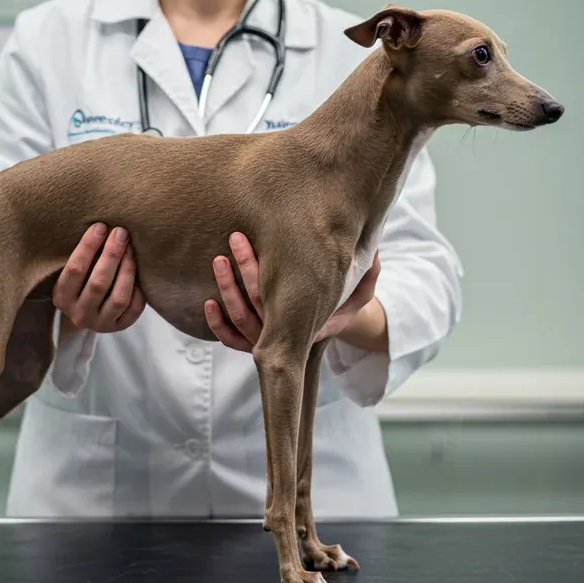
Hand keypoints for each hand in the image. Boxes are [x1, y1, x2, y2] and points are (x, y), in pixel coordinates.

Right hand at [53, 222, 145, 333]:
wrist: (86, 312)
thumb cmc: (80, 280)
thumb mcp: (71, 272)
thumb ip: (82, 256)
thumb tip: (101, 225)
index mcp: (61, 297)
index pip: (75, 269)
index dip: (88, 246)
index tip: (100, 226)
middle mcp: (79, 314)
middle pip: (98, 283)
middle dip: (112, 254)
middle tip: (121, 233)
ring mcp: (100, 323)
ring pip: (119, 298)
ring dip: (127, 269)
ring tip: (131, 249)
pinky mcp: (120, 327)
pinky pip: (134, 308)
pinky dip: (138, 288)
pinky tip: (139, 270)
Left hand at [204, 232, 380, 351]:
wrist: (329, 326)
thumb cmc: (342, 300)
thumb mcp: (361, 290)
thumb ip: (368, 273)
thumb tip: (374, 251)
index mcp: (311, 319)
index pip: (284, 295)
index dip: (263, 269)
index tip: (255, 239)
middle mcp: (287, 332)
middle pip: (257, 304)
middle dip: (243, 269)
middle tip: (235, 237)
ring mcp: (269, 340)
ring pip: (241, 319)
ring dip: (226, 290)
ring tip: (219, 261)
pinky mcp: (254, 344)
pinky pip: (231, 341)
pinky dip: (218, 325)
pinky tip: (209, 304)